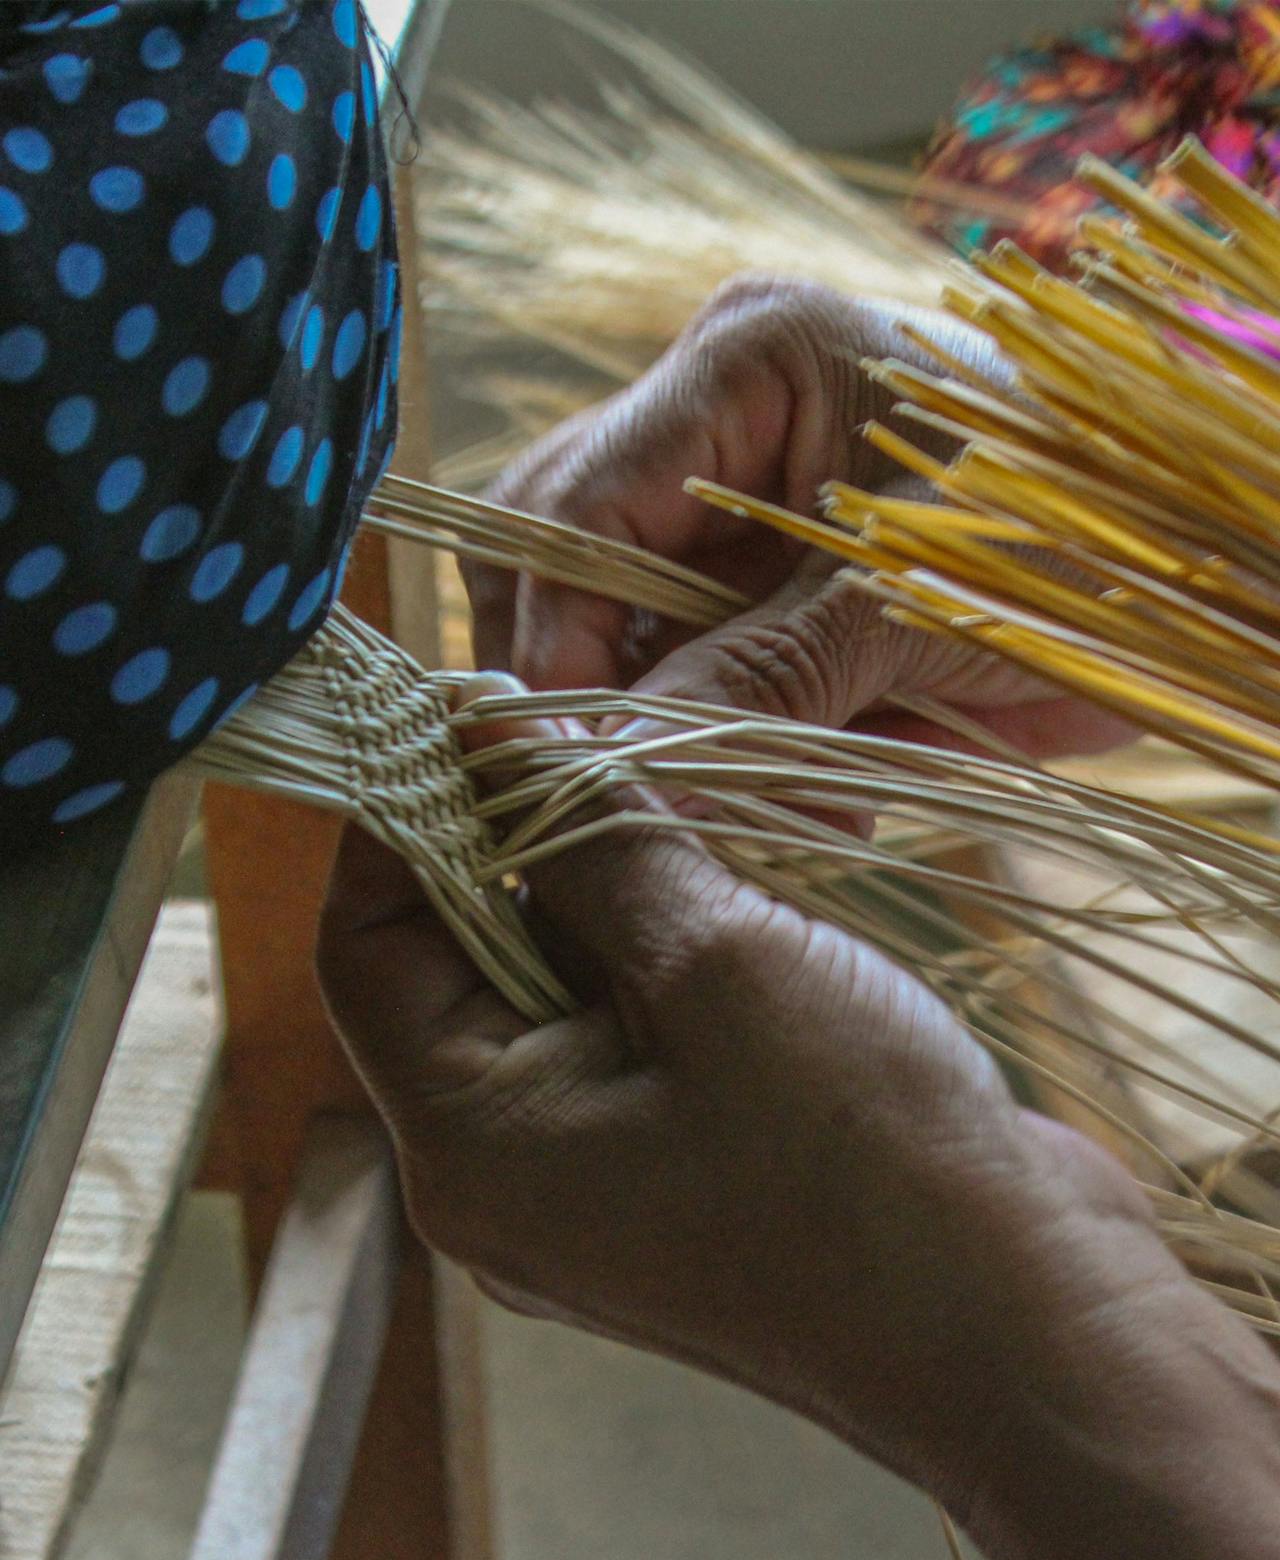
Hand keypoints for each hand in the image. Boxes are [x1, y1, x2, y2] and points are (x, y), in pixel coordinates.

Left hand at [318, 685, 1165, 1512]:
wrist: (1023, 1327)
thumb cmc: (863, 1158)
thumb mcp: (713, 962)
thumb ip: (588, 839)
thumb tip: (496, 736)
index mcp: (470, 1147)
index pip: (361, 948)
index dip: (404, 819)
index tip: (476, 715)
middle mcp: (507, 1177)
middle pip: (457, 967)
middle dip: (524, 846)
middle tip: (611, 745)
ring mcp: (595, 1185)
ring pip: (557, 991)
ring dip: (614, 892)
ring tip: (699, 822)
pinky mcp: (676, 1173)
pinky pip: (631, 1035)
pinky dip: (667, 954)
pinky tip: (746, 903)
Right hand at [463, 274, 1128, 757]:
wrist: (1181, 576)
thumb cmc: (1071, 538)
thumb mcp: (909, 607)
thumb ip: (761, 678)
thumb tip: (618, 763)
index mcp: (747, 357)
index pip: (579, 499)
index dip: (556, 638)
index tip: (573, 757)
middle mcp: (709, 411)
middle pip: (555, 547)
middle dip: (584, 678)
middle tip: (624, 785)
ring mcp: (720, 493)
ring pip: (602, 615)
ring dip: (645, 718)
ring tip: (720, 799)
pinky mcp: (745, 576)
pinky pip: (675, 662)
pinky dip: (705, 737)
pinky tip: (770, 792)